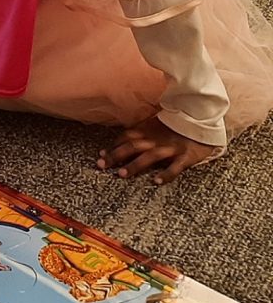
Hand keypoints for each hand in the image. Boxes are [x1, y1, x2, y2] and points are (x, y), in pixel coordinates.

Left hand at [97, 115, 219, 183]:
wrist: (202, 121)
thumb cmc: (174, 125)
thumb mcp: (154, 125)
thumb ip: (139, 132)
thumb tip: (120, 141)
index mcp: (148, 130)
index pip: (126, 137)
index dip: (113, 146)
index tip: (100, 156)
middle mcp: (156, 139)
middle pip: (133, 146)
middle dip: (116, 155)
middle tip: (103, 166)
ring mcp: (171, 148)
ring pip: (150, 156)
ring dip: (135, 165)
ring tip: (123, 174)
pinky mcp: (186, 156)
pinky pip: (175, 167)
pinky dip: (165, 174)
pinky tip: (156, 182)